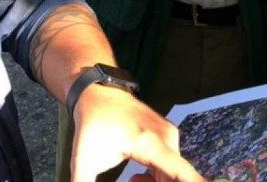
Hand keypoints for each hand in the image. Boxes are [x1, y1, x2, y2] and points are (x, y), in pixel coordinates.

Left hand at [71, 84, 204, 181]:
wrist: (98, 93)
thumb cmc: (92, 125)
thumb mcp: (83, 162)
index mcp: (151, 144)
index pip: (183, 174)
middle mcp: (168, 139)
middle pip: (178, 178)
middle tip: (131, 181)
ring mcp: (171, 136)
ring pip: (174, 174)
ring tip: (131, 181)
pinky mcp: (169, 136)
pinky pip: (172, 165)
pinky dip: (158, 178)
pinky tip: (136, 177)